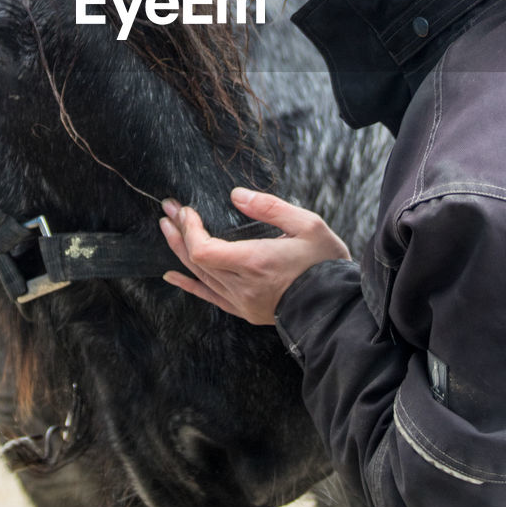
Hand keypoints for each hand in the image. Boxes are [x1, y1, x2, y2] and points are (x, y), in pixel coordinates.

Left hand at [159, 187, 349, 324]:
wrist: (337, 308)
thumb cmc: (325, 265)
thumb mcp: (307, 225)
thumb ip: (270, 207)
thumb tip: (237, 195)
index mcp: (255, 263)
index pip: (203, 249)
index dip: (189, 229)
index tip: (187, 209)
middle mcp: (243, 286)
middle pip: (196, 260)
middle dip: (179, 232)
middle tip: (168, 210)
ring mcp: (242, 302)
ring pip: (200, 276)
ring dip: (180, 251)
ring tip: (168, 229)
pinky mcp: (245, 311)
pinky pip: (209, 297)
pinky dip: (189, 284)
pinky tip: (172, 274)